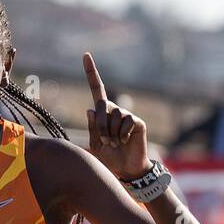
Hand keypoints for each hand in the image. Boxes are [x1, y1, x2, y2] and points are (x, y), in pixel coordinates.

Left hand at [83, 52, 150, 178]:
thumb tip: (90, 109)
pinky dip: (122, 135)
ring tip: (116, 143)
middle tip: (106, 141)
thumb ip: (92, 128)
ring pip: (113, 117)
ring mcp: (127, 115)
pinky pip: (126, 122)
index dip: (91, 73)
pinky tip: (126, 142)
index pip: (97, 89)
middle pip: (102, 107)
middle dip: (100, 126)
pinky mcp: (137, 121)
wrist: (127, 169)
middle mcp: (114, 110)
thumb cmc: (110, 157)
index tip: (85, 55)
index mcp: (102, 113)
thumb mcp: (96, 144)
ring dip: (111, 134)